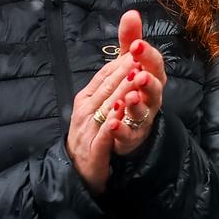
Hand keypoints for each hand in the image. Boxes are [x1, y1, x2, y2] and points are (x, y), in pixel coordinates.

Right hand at [66, 43, 136, 194]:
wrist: (80, 171)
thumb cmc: (91, 133)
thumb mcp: (98, 106)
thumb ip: (110, 82)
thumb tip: (124, 56)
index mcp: (86, 98)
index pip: (104, 75)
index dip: (120, 62)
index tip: (136, 48)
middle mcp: (85, 111)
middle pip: (107, 88)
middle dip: (124, 72)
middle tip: (139, 57)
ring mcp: (88, 131)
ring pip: (107, 108)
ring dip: (121, 93)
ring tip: (136, 79)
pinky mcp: (94, 150)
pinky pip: (104, 135)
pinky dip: (112, 125)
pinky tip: (121, 115)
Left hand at [102, 9, 167, 156]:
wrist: (128, 124)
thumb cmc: (132, 88)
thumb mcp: (129, 63)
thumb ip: (130, 40)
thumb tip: (131, 13)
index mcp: (152, 76)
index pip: (154, 63)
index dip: (147, 55)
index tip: (137, 45)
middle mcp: (152, 97)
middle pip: (155, 88)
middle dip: (148, 81)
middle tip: (139, 74)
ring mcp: (143, 117)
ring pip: (144, 111)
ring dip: (136, 104)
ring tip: (127, 98)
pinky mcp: (132, 135)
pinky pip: (129, 133)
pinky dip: (121, 129)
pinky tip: (112, 123)